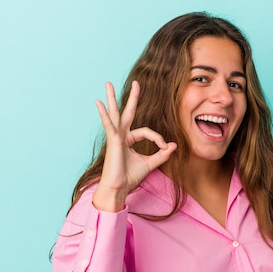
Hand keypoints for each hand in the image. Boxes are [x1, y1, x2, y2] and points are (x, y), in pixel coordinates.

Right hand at [92, 81, 176, 211]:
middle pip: (128, 112)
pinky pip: (109, 125)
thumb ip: (162, 154)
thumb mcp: (150, 164)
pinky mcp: (112, 141)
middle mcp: (121, 136)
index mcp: (129, 140)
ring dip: (112, 98)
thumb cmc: (130, 177)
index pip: (147, 132)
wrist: (119, 188)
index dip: (158, 138)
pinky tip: (99, 103)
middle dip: (133, 97)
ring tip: (108, 83)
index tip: (164, 147)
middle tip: (136, 83)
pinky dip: (104, 114)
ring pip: (116, 114)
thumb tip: (173, 145)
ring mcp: (115, 137)